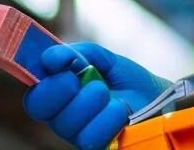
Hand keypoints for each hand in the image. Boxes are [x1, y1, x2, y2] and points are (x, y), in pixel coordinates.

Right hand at [23, 42, 168, 149]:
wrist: (159, 99)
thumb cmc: (129, 81)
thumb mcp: (104, 59)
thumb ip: (78, 53)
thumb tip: (50, 56)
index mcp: (61, 98)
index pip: (34, 97)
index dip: (44, 82)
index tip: (61, 65)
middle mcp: (64, 119)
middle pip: (43, 109)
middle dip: (64, 88)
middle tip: (89, 78)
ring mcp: (79, 135)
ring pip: (67, 123)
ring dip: (92, 101)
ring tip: (110, 95)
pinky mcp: (97, 146)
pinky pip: (91, 137)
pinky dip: (109, 117)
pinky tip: (121, 110)